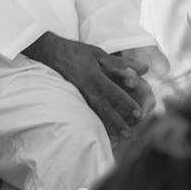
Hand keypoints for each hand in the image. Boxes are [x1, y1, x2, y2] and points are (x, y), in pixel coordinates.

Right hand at [22, 33, 146, 139]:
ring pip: (93, 112)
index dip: (126, 103)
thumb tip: (143, 70)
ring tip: (116, 138)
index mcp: (93, 75)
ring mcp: (76, 93)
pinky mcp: (70, 96)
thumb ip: (120, 63)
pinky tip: (99, 131)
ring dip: (105, 125)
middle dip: (116, 121)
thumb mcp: (98, 53)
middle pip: (103, 107)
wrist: (47, 52)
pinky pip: (84, 111)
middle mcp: (85, 86)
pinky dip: (92, 121)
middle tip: (128, 134)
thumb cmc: (75, 51)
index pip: (112, 91)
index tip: (138, 114)